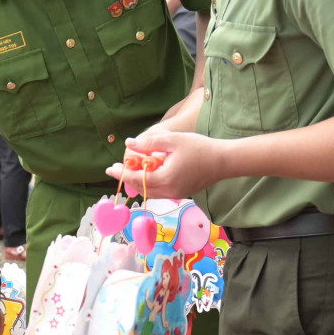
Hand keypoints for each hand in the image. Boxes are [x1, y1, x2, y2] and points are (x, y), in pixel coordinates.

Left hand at [105, 128, 227, 199]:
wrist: (224, 161)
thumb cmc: (200, 148)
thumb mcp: (173, 140)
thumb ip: (149, 143)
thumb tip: (129, 143)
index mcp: (165, 179)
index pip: (136, 178)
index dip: (121, 173)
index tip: (109, 168)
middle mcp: (169, 191)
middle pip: (141, 188)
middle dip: (127, 178)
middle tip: (117, 168)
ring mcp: (175, 195)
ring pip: (150, 191)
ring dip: (138, 182)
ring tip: (130, 170)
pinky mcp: (181, 193)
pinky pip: (160, 191)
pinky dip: (150, 184)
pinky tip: (148, 173)